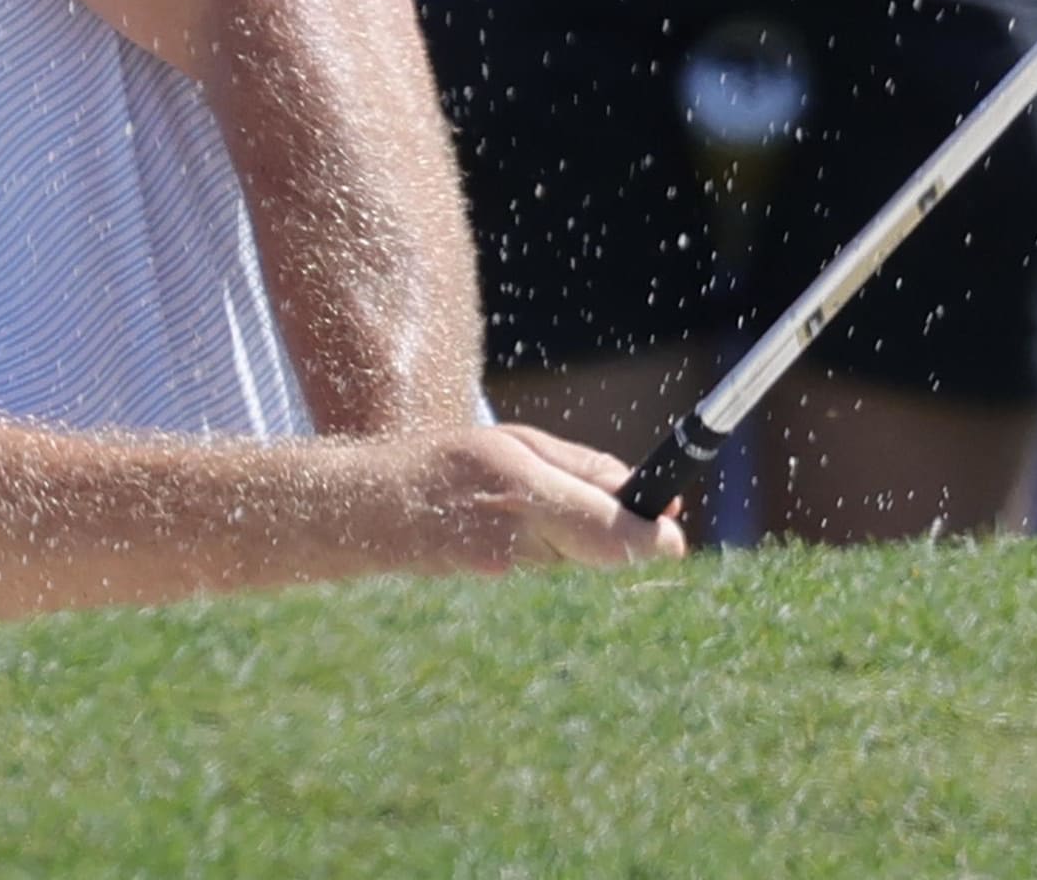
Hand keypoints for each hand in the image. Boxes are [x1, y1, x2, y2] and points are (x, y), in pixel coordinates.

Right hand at [396, 424, 688, 573]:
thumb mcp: (513, 443)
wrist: (365, 513)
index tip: (672, 532)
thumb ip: (585, 471)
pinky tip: (501, 530)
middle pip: (601, 548)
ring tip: (519, 506)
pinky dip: (540, 551)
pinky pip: (545, 570)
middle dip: (610, 526)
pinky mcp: (495, 593)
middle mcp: (515, 540)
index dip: (655, 536)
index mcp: (521, 489)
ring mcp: (503, 575)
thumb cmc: (440, 465)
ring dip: (569, 536)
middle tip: (597, 502)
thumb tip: (652, 496)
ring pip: (574, 559)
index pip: (616, 532)